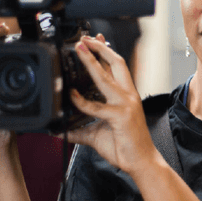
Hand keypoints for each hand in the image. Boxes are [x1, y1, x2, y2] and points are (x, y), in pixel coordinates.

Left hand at [66, 36, 158, 173]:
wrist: (141, 162)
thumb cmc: (125, 147)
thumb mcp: (97, 135)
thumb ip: (80, 130)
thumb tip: (61, 132)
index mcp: (126, 95)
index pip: (116, 67)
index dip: (105, 51)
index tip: (94, 39)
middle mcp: (128, 96)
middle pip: (116, 63)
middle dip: (100, 48)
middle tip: (84, 38)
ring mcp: (126, 104)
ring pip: (107, 76)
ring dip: (92, 60)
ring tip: (80, 48)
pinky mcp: (120, 117)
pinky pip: (97, 106)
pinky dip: (82, 100)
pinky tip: (72, 95)